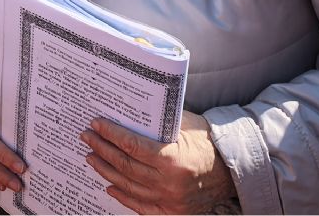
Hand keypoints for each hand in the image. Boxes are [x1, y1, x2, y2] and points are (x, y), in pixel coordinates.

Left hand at [81, 111, 235, 213]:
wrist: (231, 169)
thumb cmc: (206, 141)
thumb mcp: (183, 125)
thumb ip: (157, 123)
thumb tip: (126, 113)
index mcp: (172, 159)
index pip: (132, 146)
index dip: (111, 134)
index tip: (96, 124)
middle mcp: (169, 184)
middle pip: (125, 166)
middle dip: (102, 149)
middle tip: (87, 137)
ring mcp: (169, 201)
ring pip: (128, 186)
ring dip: (106, 170)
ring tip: (91, 156)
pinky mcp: (172, 213)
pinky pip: (140, 205)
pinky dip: (122, 195)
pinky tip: (108, 185)